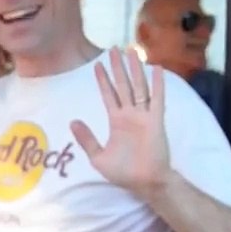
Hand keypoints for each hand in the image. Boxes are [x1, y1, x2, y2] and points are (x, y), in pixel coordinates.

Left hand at [70, 48, 169, 198]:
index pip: (108, 95)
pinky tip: (156, 69)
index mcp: (117, 121)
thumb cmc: (124, 172)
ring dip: (135, 70)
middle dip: (117, 67)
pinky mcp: (156, 121)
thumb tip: (73, 121)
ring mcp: (144, 116)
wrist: (146, 183)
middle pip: (122, 85)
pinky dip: (157, 84)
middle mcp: (130, 115)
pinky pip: (156, 99)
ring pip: (138, 87)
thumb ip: (86, 139)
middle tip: (113, 49)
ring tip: (131, 51)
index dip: (103, 80)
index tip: (97, 65)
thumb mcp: (98, 157)